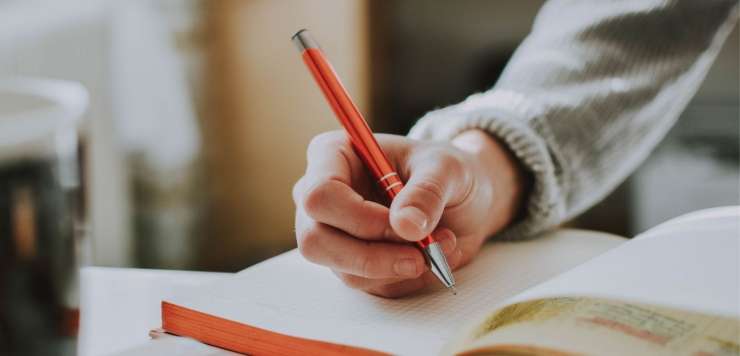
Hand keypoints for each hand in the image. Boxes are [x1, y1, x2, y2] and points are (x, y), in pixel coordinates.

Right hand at [293, 129, 526, 296]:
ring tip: (441, 244)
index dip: (358, 217)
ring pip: (344, 270)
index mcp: (333, 155)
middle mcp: (321, 196)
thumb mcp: (448, 168)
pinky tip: (431, 255)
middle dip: (373, 256)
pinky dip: (406, 277)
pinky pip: (369, 285)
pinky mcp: (350, 263)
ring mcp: (331, 233)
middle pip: (315, 240)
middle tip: (421, 255)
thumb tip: (406, 226)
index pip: (319, 195)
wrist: (461, 198)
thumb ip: (427, 192)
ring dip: (399, 267)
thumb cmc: (445, 171)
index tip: (404, 225)